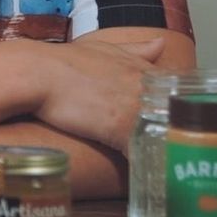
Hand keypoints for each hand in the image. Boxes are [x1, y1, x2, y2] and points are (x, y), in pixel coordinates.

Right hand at [30, 36, 164, 154]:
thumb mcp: (102, 48)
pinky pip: (142, 152)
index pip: (177, 91)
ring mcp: (135, 106)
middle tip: (172, 148)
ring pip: (163, 135)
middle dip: (174, 131)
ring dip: (162, 150)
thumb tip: (160, 43)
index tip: (172, 121)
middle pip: (176, 115)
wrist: (39, 73)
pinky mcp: (121, 128)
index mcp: (144, 68)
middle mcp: (145, 86)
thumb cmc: (64, 61)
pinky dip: (143, 163)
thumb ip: (134, 49)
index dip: (176, 109)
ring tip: (158, 166)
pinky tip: (141, 172)